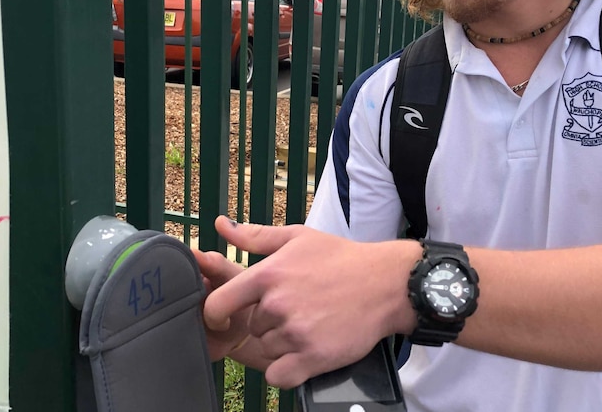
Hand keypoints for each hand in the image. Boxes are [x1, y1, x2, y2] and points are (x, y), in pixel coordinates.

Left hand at [202, 216, 419, 387]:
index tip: (226, 317)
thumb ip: (255, 236)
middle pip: (251, 328)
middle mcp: (277, 305)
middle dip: (268, 322)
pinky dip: (288, 369)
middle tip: (297, 309)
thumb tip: (219, 226)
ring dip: (282, 344)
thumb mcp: (298, 237)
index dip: (216, 314)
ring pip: (268, 350)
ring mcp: (296, 333)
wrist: (385, 284)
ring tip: (310, 324)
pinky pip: (279, 376)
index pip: (218, 304)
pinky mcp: (313, 357)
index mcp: (268, 275)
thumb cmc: (340, 258)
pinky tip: (304, 352)